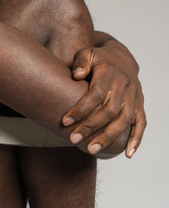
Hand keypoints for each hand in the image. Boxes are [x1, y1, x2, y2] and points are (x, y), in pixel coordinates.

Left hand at [62, 39, 145, 157]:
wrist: (122, 58)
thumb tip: (76, 75)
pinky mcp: (140, 105)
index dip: (80, 108)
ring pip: (124, 120)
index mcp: (109, 73)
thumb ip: (81, 62)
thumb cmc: (99, 59)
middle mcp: (123, 86)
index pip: (95, 94)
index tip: (65, 121)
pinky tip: (128, 154)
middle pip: (109, 110)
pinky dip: (136, 139)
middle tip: (73, 139)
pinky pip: (141, 123)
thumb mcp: (87, 53)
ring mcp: (133, 96)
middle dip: (91, 126)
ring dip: (108, 136)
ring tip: (92, 149)